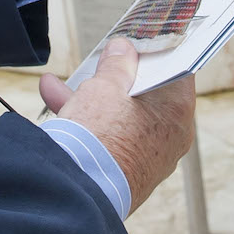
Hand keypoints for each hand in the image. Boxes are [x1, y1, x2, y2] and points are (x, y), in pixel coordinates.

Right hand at [40, 38, 194, 212]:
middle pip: (145, 95)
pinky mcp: (128, 175)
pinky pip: (110, 141)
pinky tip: (55, 105)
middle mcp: (171, 137)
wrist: (81, 190)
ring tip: (56, 87)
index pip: (176, 69)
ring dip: (90, 100)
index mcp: (178, 109)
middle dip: (114, 79)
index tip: (137, 43)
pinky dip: (87, 126)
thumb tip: (123, 50)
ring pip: (121, 119)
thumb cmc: (102, 133)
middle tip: (98, 64)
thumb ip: (118, 63)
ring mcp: (150, 159)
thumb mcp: (106, 84)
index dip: (155, 53)